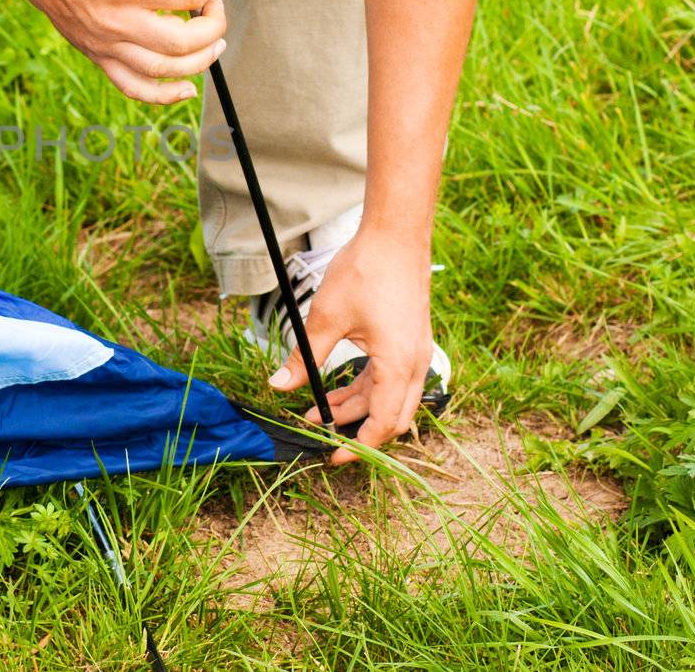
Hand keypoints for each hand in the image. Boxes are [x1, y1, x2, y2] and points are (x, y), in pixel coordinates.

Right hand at [3, 0, 229, 103]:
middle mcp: (116, 20)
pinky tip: (188, 87)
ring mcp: (107, 45)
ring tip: (213, 41)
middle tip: (214, 7)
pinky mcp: (100, 58)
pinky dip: (165, 95)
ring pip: (164, 69)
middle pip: (182, 41)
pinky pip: (135, 87)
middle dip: (213, 26)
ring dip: (201, 59)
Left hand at [267, 230, 436, 464]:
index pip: (383, 424)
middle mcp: (416, 365)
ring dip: (356, 407)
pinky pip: (391, 378)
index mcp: (399, 365)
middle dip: (357, 431)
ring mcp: (417, 353)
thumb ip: (304, 359)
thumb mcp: (326, 318)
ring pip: (390, 398)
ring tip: (317, 411)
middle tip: (322, 437)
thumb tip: (277, 386)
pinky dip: (366, 389)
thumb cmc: (364, 272)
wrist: (395, 235)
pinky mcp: (410, 341)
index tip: (332, 458)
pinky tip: (335, 388)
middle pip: (392, 418)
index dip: (359, 448)